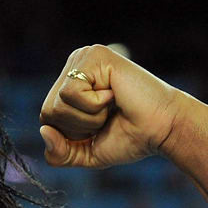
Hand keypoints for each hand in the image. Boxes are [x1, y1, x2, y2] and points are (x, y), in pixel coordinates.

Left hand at [39, 45, 195, 168]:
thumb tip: (43, 131)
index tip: (100, 127)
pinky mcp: (94, 55)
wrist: (163, 129)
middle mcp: (74, 66)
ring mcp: (83, 57)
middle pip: (48, 112)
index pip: (47, 118)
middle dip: (79, 127)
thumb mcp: (86, 152)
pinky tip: (114, 95)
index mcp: (70, 84)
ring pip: (57, 105)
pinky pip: (70, 93)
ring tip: (112, 106)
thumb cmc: (130, 137)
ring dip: (88, 118)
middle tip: (108, 117)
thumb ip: (59, 153)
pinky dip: (93, 105)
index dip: (71, 135)